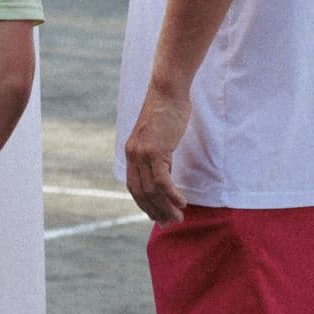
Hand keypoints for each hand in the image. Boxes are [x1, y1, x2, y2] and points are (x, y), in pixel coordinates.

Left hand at [123, 86, 190, 224]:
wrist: (168, 92)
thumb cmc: (167, 111)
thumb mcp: (159, 138)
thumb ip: (159, 155)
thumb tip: (166, 173)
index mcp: (131, 153)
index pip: (134, 186)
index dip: (145, 204)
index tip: (157, 215)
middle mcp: (133, 156)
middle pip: (141, 193)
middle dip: (155, 211)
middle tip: (169, 222)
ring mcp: (142, 154)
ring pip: (152, 190)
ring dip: (165, 207)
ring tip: (178, 217)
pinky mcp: (155, 151)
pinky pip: (163, 182)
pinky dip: (172, 196)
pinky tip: (182, 203)